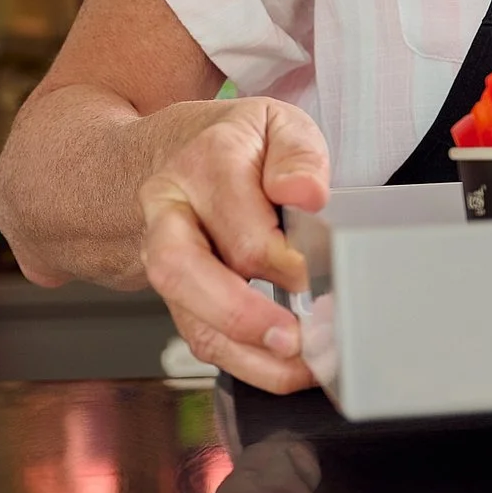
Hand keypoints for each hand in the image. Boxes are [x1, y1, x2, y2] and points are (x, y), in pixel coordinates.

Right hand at [137, 97, 329, 393]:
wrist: (169, 155)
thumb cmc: (236, 145)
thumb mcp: (276, 124)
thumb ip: (298, 154)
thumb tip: (305, 193)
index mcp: (204, 164)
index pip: (242, 224)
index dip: (289, 261)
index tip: (328, 274)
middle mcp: (171, 211)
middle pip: (184, 271)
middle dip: (243, 314)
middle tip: (298, 336)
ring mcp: (164, 256)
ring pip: (186, 315)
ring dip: (247, 352)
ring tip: (301, 365)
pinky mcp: (175, 293)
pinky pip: (199, 337)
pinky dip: (244, 362)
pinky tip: (284, 368)